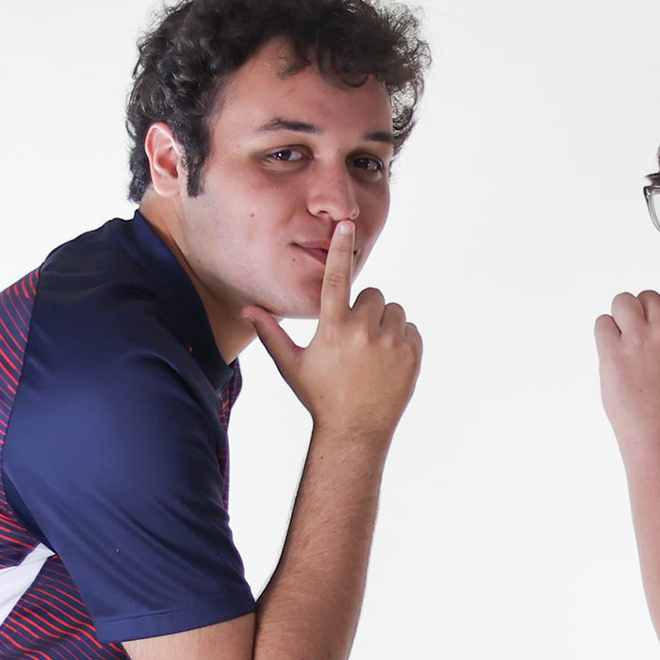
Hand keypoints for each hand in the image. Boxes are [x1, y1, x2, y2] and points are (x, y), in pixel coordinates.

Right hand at [243, 221, 421, 440]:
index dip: (339, 250)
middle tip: (354, 340)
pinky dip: (401, 340)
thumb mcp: (292, 366)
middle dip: (364, 311)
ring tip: (370, 352)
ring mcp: (391, 343)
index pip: (337, 278)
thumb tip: (247, 310)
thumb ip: (271, 334)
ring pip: (394, 310)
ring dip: (384, 324)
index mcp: (333, 329)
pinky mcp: (412, 354)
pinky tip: (386, 362)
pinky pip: (410, 329)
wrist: (356, 433)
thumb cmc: (320, 398)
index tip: (345, 225)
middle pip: (372, 296)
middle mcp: (364, 332)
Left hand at [594, 223, 659, 442]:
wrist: (658, 434)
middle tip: (640, 346)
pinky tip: (614, 359)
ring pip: (621, 304)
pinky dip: (605, 337)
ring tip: (627, 352)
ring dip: (619, 321)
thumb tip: (644, 316)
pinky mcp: (614, 350)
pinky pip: (602, 324)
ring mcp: (639, 339)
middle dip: (636, 314)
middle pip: (642, 296)